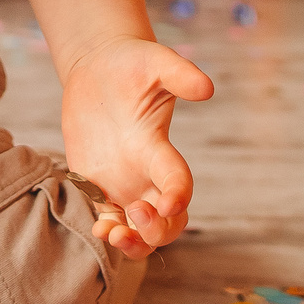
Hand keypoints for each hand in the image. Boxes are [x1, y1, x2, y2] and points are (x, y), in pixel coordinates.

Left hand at [58, 35, 213, 258]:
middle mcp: (145, 173)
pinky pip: (109, 221)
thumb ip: (179, 73)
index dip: (178, 196)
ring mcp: (122, 183)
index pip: (178, 182)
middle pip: (168, 221)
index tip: (167, 203)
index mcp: (158, 148)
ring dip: (135, 243)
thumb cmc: (130, 63)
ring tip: (114, 233)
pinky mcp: (97, 185)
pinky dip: (108, 233)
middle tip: (136, 212)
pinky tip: (99, 229)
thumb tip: (206, 88)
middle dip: (158, 229)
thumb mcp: (154, 60)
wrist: (97, 67)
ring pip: (141, 231)